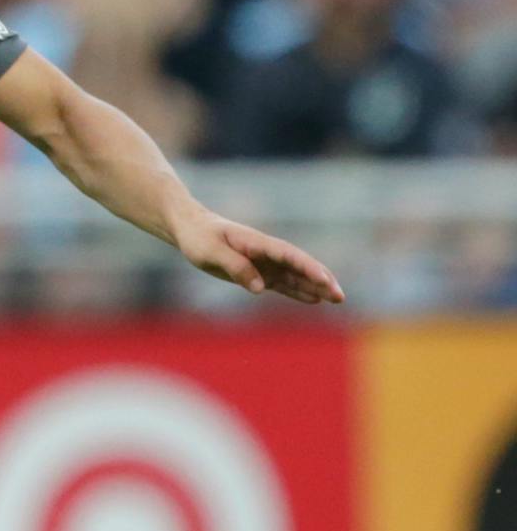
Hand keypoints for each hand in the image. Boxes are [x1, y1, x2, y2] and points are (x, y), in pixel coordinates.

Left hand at [173, 209, 344, 305]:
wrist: (191, 229)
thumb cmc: (199, 238)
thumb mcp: (211, 252)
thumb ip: (236, 266)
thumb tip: (261, 287)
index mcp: (258, 243)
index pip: (289, 255)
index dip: (308, 268)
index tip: (325, 280)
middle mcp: (267, 252)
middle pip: (300, 266)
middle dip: (322, 280)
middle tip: (340, 296)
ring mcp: (265, 262)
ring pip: (296, 276)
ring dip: (316, 287)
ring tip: (337, 300)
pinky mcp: (259, 273)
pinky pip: (283, 283)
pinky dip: (299, 291)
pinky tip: (315, 300)